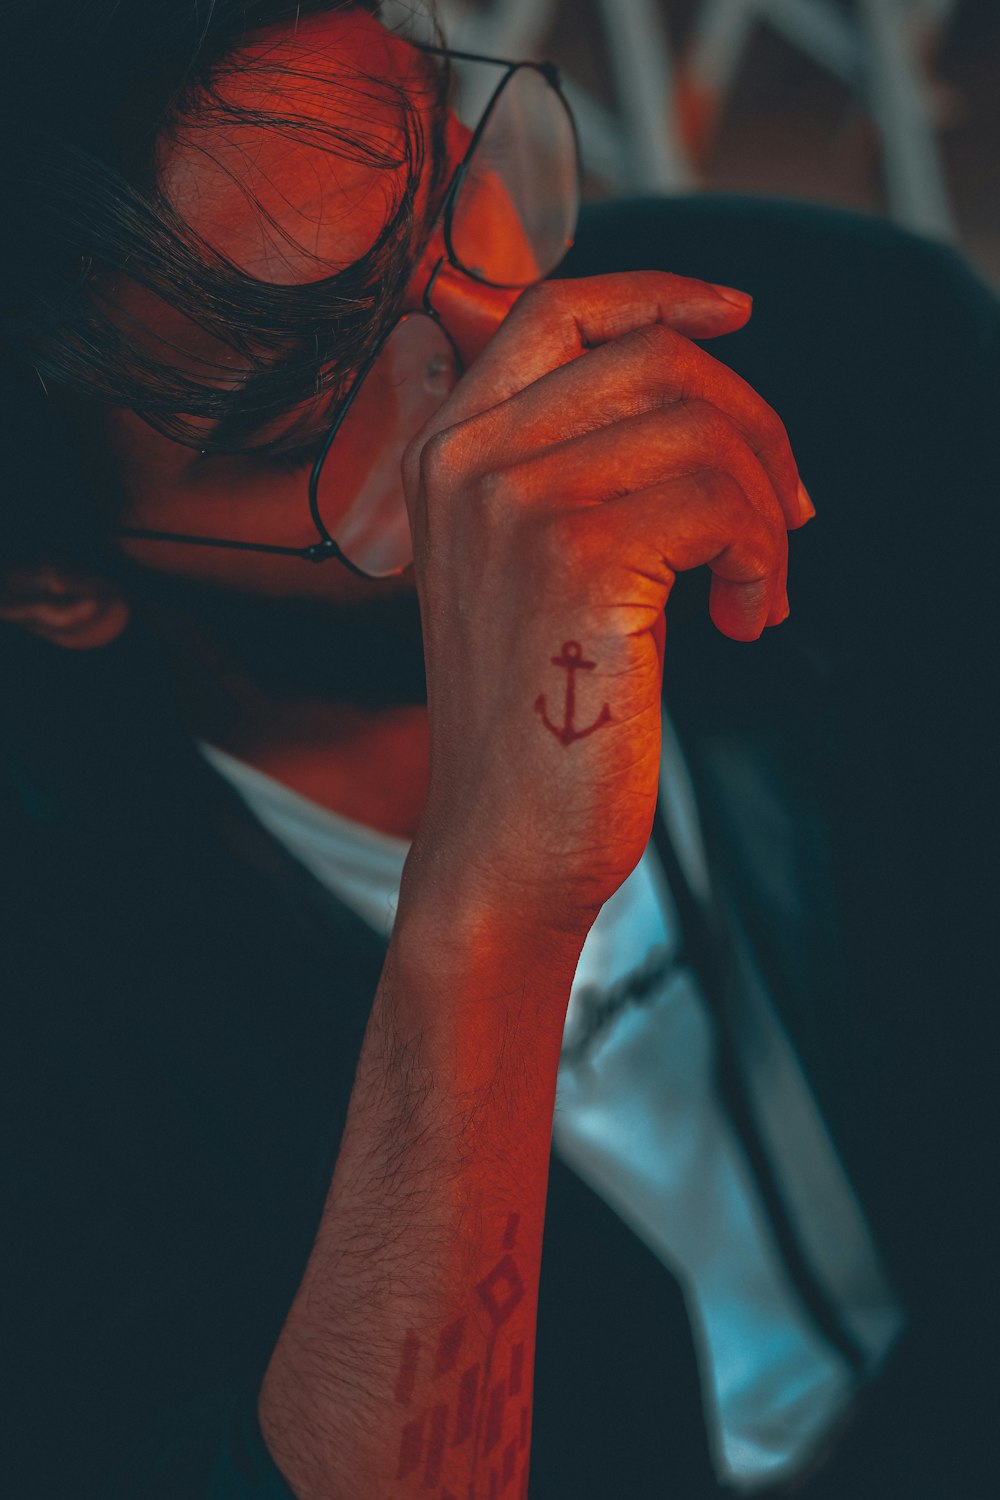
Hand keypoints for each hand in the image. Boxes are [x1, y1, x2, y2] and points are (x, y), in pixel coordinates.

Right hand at [400, 272, 811, 939]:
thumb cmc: (535, 715)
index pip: (553, 310)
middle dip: (755, 430)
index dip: (656, 294)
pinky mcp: (576, 557)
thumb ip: (573, 467)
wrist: (503, 841)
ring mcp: (513, 502)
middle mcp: (466, 459)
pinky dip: (764, 556)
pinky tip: (747, 620)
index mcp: (446, 453)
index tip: (734, 314)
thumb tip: (693, 382)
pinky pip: (721, 501)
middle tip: (784, 522)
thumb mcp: (530, 568)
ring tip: (759, 588)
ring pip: (702, 428)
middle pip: (657, 360)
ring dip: (766, 508)